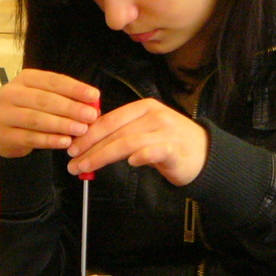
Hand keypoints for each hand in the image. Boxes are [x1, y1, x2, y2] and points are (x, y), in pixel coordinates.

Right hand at [0, 69, 99, 158]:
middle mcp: (11, 93)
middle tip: (91, 116)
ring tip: (81, 130)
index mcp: (24, 79)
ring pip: (36, 119)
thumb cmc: (31, 111)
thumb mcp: (45, 98)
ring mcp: (4, 115)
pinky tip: (66, 142)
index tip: (95, 95)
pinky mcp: (3, 135)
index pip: (52, 80)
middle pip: (44, 100)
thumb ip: (66, 98)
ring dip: (62, 124)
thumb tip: (93, 102)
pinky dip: (50, 140)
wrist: (4, 133)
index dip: (74, 88)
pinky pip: (30, 138)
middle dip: (71, 108)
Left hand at [65, 98, 207, 186]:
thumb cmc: (168, 143)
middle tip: (72, 162)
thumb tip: (86, 144)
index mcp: (143, 107)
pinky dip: (141, 156)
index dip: (88, 134)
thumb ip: (120, 134)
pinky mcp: (175, 149)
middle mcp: (154, 115)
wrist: (204, 154)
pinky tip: (130, 163)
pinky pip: (155, 151)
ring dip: (103, 156)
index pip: (109, 119)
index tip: (71, 147)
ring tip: (86, 168)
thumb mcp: (144, 131)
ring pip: (128, 142)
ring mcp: (166, 131)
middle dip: (90, 147)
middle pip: (115, 131)